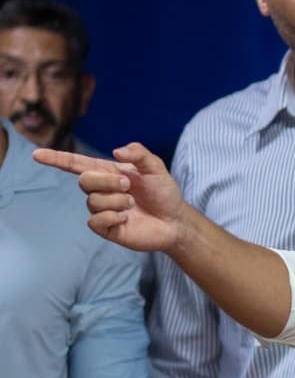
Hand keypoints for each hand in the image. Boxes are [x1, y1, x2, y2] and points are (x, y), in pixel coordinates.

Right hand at [32, 143, 187, 251]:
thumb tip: (117, 150)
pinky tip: (127, 218)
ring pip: (93, 201)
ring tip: (133, 205)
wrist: (175, 221)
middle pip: (84, 180)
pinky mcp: (105, 227)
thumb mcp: (156, 169)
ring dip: (117, 201)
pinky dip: (113, 217)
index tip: (37, 154)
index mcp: (108, 172)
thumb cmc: (165, 193)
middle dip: (108, 181)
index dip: (56, 159)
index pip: (76, 164)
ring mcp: (102, 209)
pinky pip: (95, 220)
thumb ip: (140, 154)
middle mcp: (101, 190)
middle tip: (129, 187)